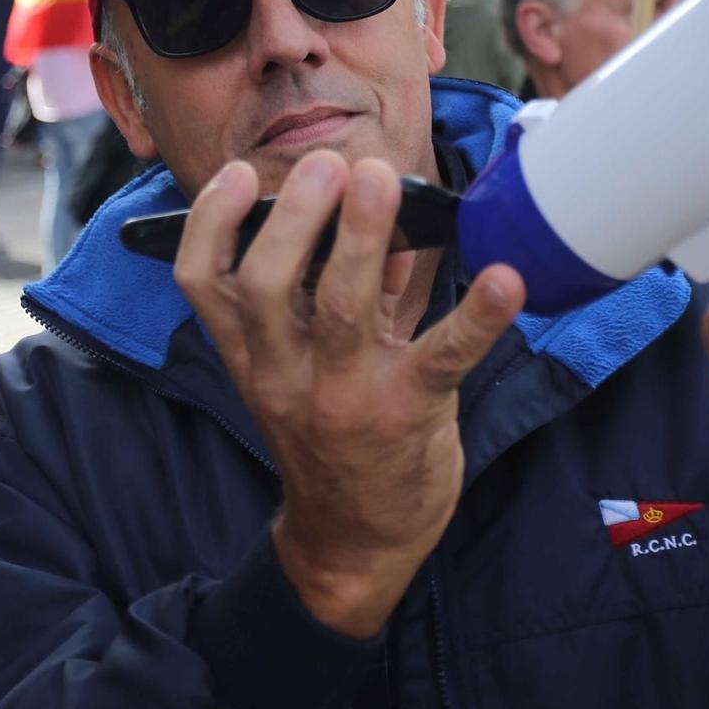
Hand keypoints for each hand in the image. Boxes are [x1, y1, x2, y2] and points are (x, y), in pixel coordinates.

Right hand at [175, 152, 524, 636]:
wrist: (354, 544)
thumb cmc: (333, 438)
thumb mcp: (305, 366)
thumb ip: (330, 291)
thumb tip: (376, 211)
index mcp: (252, 355)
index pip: (203, 283)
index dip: (210, 224)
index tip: (238, 175)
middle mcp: (285, 372)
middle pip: (264, 285)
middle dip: (294, 218)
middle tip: (326, 164)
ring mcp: (344, 395)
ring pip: (339, 308)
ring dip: (361, 237)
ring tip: (379, 179)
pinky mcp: (408, 414)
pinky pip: (442, 358)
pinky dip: (477, 317)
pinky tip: (505, 280)